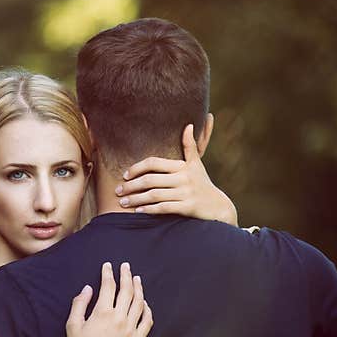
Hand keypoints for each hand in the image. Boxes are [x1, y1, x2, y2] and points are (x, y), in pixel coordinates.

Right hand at [65, 261, 153, 336]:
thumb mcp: (73, 325)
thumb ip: (79, 304)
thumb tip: (87, 289)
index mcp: (103, 313)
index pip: (108, 286)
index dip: (108, 274)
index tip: (108, 266)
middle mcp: (119, 318)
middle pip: (127, 291)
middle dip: (126, 276)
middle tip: (126, 267)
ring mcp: (130, 329)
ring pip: (139, 303)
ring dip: (138, 289)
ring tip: (136, 280)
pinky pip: (146, 321)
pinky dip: (147, 310)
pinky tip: (145, 304)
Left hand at [115, 124, 237, 225]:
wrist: (218, 206)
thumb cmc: (202, 184)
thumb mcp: (196, 164)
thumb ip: (189, 146)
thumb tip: (188, 125)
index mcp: (182, 166)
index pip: (154, 163)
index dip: (137, 168)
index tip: (125, 175)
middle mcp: (184, 178)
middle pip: (150, 180)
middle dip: (131, 186)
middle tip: (118, 191)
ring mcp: (186, 193)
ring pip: (154, 195)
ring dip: (135, 199)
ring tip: (122, 203)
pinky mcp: (188, 207)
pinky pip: (164, 208)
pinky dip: (149, 210)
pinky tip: (138, 211)